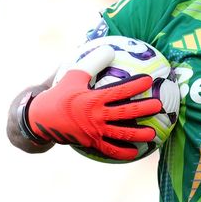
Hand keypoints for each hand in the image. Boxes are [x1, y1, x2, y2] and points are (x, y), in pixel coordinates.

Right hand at [24, 45, 162, 160]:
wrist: (41, 119)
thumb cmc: (61, 94)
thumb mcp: (73, 75)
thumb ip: (92, 62)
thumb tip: (109, 49)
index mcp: (93, 98)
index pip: (120, 91)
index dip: (136, 85)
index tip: (149, 80)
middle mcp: (96, 116)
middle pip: (126, 113)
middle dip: (145, 109)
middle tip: (159, 106)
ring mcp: (95, 131)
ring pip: (122, 134)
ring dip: (139, 134)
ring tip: (153, 134)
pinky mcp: (91, 143)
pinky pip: (110, 150)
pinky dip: (123, 152)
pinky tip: (136, 152)